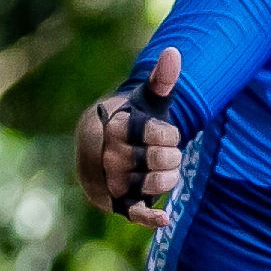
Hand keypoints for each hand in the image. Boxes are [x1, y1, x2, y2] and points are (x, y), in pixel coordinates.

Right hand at [77, 49, 183, 225]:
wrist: (95, 151)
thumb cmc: (128, 124)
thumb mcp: (143, 101)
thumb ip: (161, 80)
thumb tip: (175, 52)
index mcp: (117, 127)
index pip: (164, 135)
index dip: (171, 135)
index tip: (163, 134)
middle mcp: (110, 155)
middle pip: (163, 160)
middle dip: (172, 156)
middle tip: (164, 153)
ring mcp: (112, 180)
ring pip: (156, 183)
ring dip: (168, 178)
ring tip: (162, 171)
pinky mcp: (116, 203)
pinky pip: (135, 212)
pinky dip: (150, 217)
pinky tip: (165, 218)